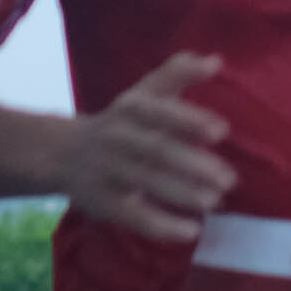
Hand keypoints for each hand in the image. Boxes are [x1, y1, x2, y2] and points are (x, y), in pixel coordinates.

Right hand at [64, 54, 237, 248]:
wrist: (61, 152)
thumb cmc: (120, 121)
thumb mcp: (143, 93)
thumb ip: (178, 74)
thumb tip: (216, 60)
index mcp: (130, 108)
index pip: (159, 111)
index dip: (189, 120)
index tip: (222, 131)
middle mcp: (117, 136)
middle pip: (156, 150)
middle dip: (194, 164)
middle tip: (229, 179)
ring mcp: (107, 170)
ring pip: (145, 181)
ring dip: (181, 193)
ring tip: (214, 202)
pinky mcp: (103, 202)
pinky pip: (133, 216)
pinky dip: (162, 225)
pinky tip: (190, 231)